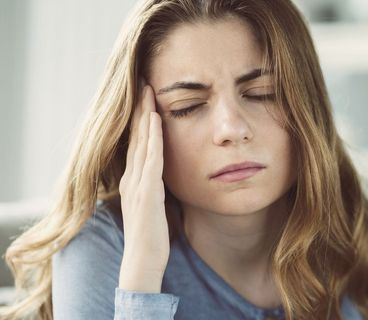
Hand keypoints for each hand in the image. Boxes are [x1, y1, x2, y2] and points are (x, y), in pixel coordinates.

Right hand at [118, 82, 168, 292]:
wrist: (142, 261)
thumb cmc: (152, 237)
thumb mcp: (154, 206)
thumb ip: (157, 188)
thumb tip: (166, 176)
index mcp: (134, 181)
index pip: (136, 144)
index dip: (140, 119)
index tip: (146, 97)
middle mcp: (132, 178)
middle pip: (136, 137)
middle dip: (140, 109)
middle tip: (144, 83)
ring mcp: (138, 184)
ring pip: (142, 142)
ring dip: (145, 116)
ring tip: (149, 91)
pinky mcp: (147, 193)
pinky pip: (151, 160)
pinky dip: (153, 138)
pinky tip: (156, 120)